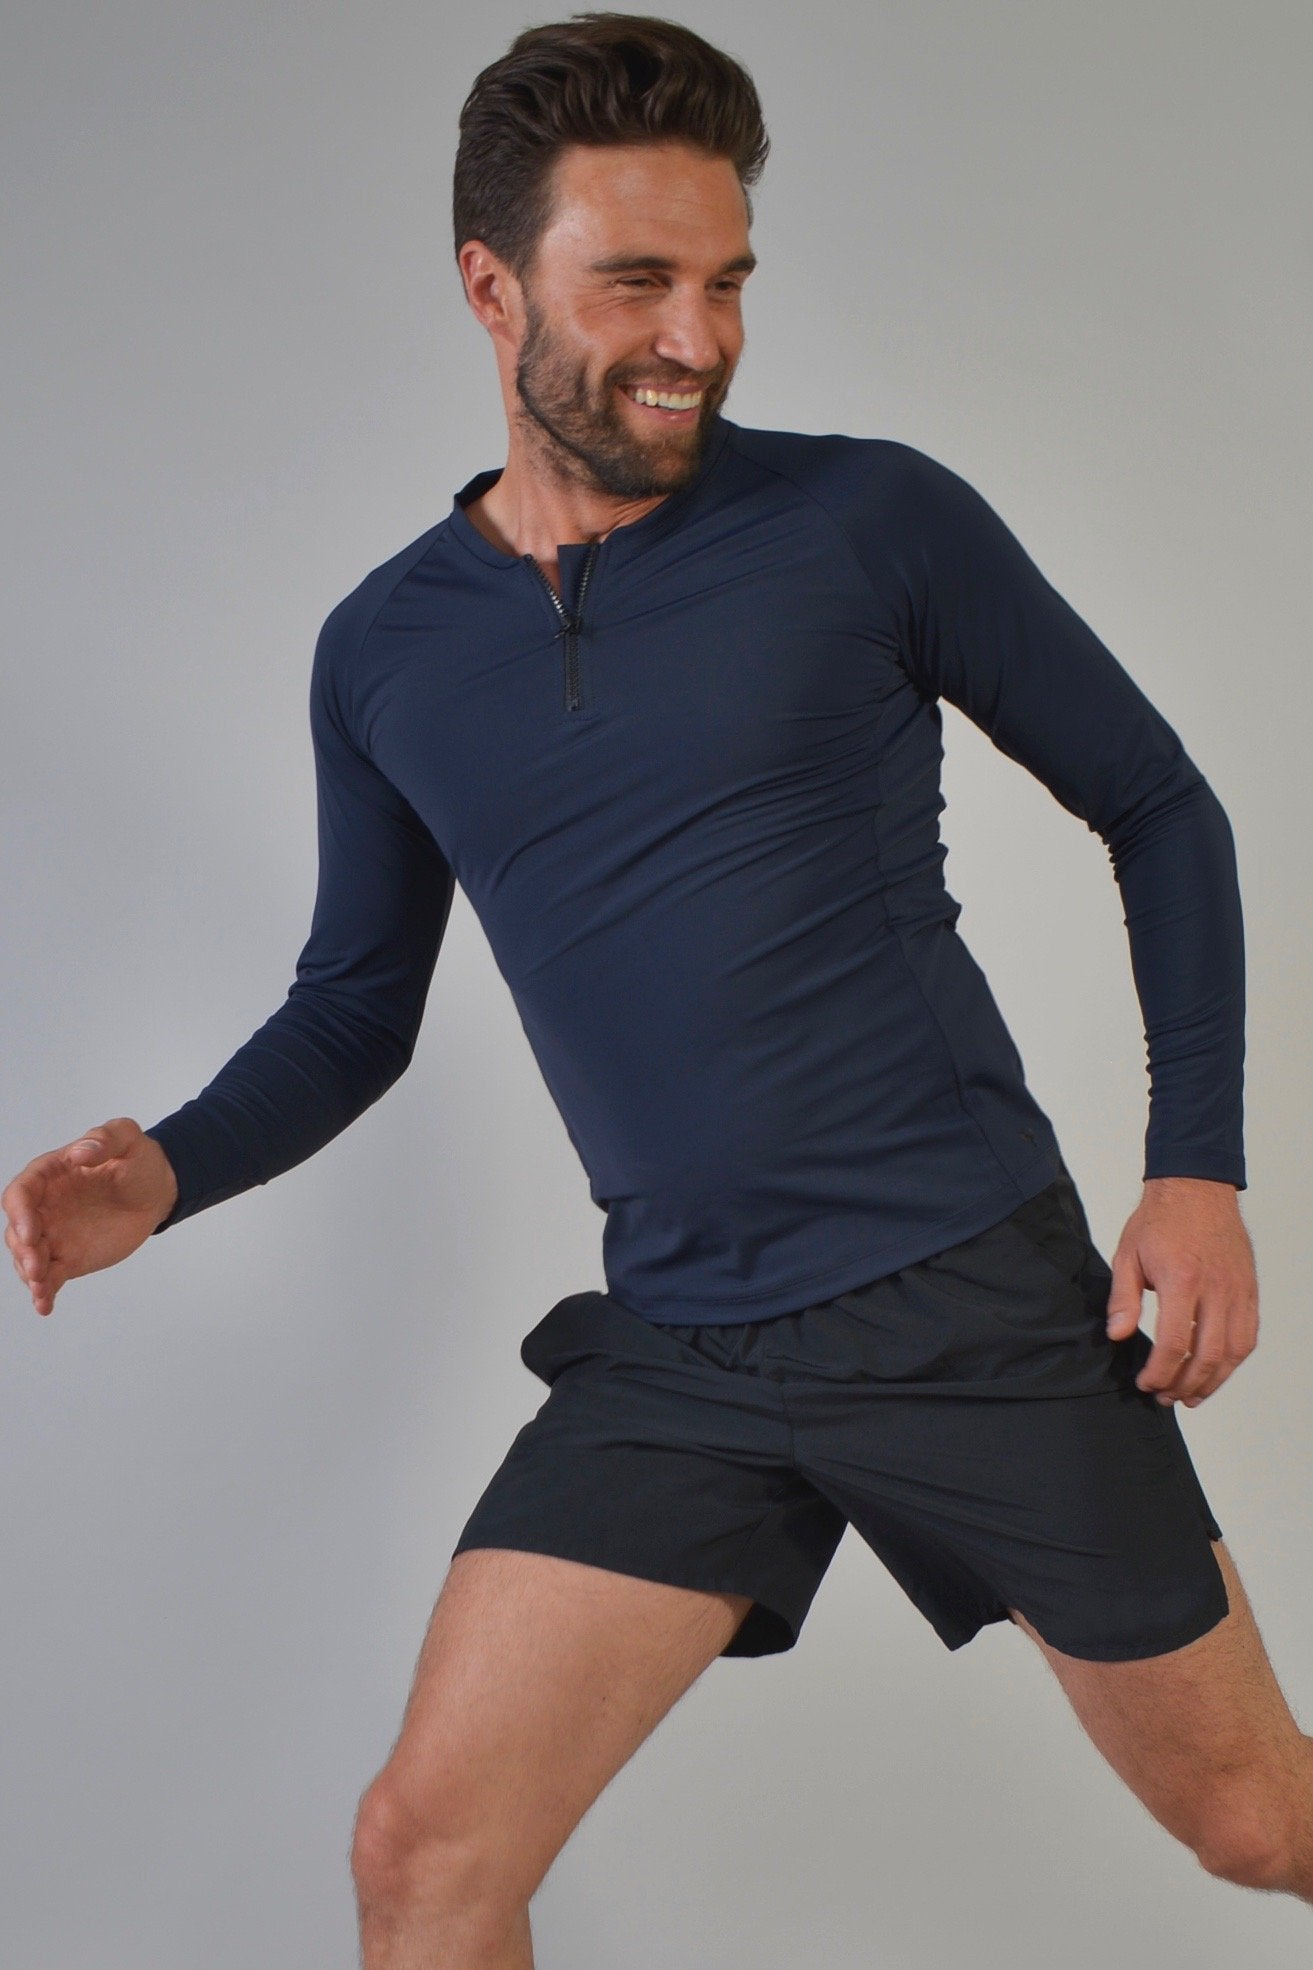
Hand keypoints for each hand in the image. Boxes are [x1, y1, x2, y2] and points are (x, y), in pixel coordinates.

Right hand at [2, 1117, 178, 1316]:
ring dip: (29, 1274)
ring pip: (27, 1257)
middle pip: (17, 1230)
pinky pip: (48, 1277)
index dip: (20, 1213)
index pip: (21, 1193)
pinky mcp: (66, 1258)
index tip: (32, 1232)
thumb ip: (105, 1138)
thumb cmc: (138, 1160)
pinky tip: (45, 1306)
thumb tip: (80, 1152)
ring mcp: (53, 1235)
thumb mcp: (128, 1139)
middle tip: (37, 1268)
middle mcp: (43, 1207)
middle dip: (22, 1251)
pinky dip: (43, 1292)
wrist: (156, 1191)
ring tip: (41, 1288)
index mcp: (49, 1175)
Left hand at [1105, 1176, 1257, 1408]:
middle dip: (1185, 1384)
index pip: (1175, 1343)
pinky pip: (1248, 1335)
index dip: (1160, 1372)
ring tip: (1192, 1395)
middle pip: (1208, 1355)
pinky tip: (1216, 1370)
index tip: (1146, 1383)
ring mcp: (1238, 1290)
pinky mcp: (1249, 1290)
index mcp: (1182, 1280)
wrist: (1197, 1188)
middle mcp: (1216, 1289)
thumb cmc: (1160, 1219)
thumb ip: (1123, 1299)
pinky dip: (1234, 1359)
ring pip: (1234, 1351)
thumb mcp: (1128, 1255)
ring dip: (1213, 1380)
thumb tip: (1118, 1336)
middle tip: (1166, 1397)